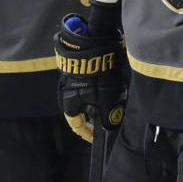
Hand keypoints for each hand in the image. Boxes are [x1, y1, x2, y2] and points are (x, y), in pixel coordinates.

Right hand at [54, 14, 126, 142]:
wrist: (95, 42)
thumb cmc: (99, 74)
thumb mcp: (107, 99)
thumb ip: (109, 117)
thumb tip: (111, 127)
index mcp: (70, 102)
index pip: (76, 125)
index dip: (87, 133)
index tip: (97, 138)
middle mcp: (68, 91)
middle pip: (81, 111)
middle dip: (95, 116)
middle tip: (109, 118)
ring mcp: (73, 77)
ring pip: (86, 97)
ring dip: (99, 102)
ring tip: (115, 102)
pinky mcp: (82, 67)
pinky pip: (90, 84)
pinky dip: (100, 89)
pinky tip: (113, 86)